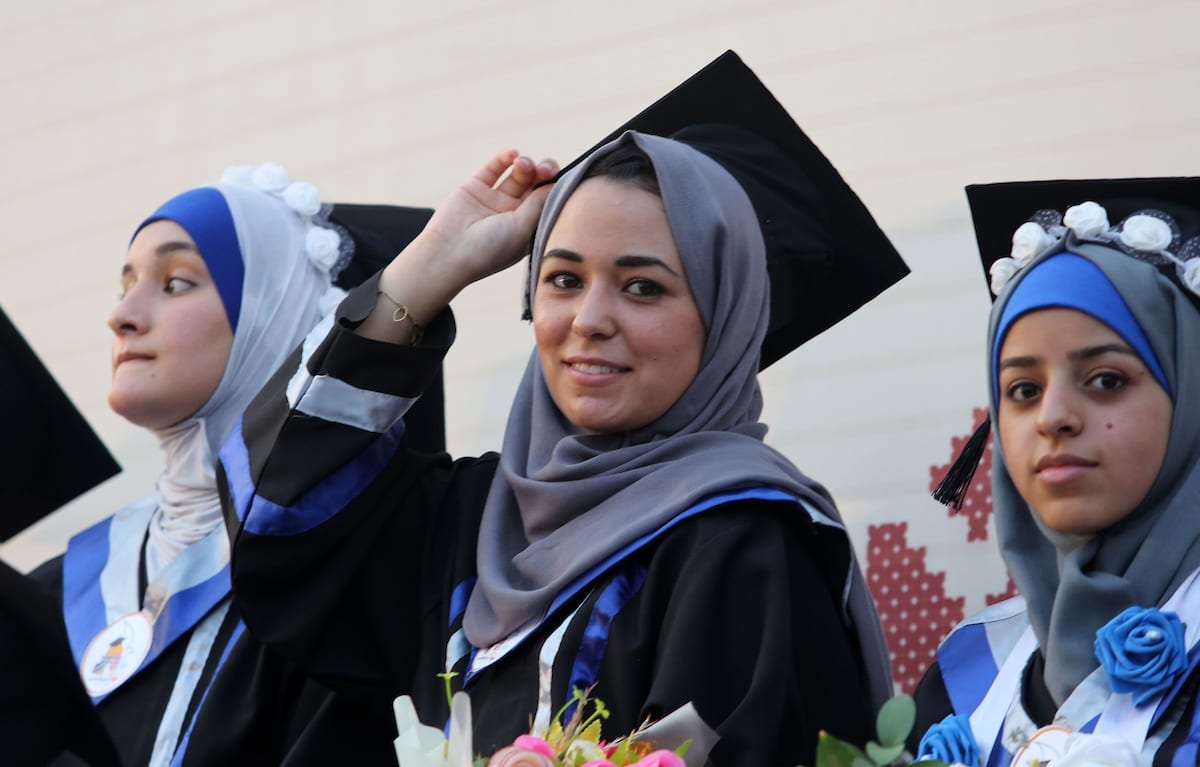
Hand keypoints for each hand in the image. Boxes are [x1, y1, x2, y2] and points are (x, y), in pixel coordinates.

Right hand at [362, 150, 556, 343]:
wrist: (449, 253)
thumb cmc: (490, 249)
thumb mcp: (522, 228)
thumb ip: (539, 204)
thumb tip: (556, 183)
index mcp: (528, 226)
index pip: (547, 200)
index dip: (554, 186)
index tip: (557, 178)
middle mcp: (513, 212)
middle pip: (536, 184)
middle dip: (543, 172)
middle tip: (543, 169)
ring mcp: (495, 199)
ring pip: (517, 174)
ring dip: (525, 164)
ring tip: (522, 164)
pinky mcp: (476, 187)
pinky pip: (494, 167)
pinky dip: (505, 158)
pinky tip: (512, 154)